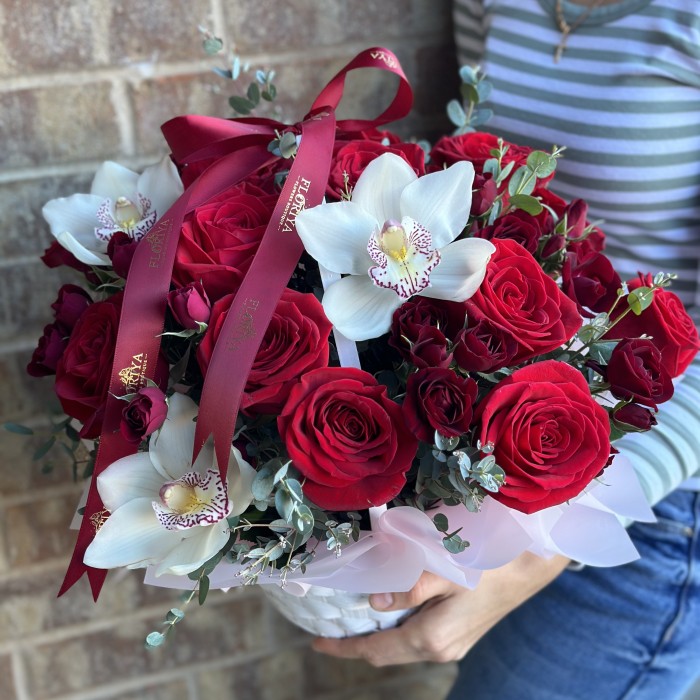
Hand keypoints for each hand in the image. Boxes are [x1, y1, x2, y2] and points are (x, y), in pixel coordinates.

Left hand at [312, 551, 568, 665]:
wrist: (529, 567)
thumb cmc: (487, 565)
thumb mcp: (443, 571)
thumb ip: (406, 587)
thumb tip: (374, 599)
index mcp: (431, 638)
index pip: (376, 649)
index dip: (344, 648)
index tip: (318, 643)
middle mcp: (441, 651)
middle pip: (387, 653)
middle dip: (357, 644)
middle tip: (330, 630)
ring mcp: (453, 647)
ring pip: (402, 647)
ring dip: (377, 636)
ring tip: (354, 620)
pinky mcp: (461, 637)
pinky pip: (418, 641)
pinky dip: (397, 631)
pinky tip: (391, 612)